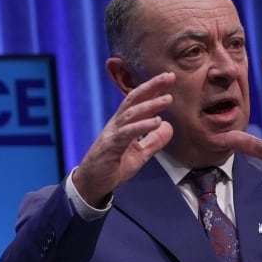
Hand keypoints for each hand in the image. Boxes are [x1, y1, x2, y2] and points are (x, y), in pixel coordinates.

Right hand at [72, 72, 174, 206]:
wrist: (91, 184)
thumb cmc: (112, 167)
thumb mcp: (139, 154)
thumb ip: (154, 141)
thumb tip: (169, 126)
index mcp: (123, 124)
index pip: (138, 101)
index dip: (153, 89)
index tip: (169, 78)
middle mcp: (117, 124)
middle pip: (134, 99)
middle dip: (151, 86)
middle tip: (169, 76)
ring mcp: (112, 134)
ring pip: (131, 113)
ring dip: (151, 105)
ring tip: (168, 99)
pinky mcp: (110, 146)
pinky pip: (127, 133)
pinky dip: (142, 126)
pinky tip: (156, 122)